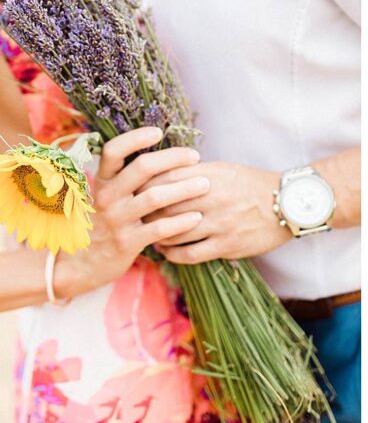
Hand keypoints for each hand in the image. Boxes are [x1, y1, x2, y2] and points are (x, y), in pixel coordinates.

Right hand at [60, 127, 208, 296]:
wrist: (83, 262)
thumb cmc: (104, 224)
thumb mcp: (105, 197)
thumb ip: (124, 178)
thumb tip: (157, 155)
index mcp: (102, 182)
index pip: (113, 150)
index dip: (135, 138)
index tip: (158, 132)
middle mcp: (107, 197)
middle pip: (141, 168)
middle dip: (172, 158)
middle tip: (195, 156)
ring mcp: (117, 219)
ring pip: (155, 197)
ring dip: (184, 189)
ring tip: (205, 184)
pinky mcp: (128, 242)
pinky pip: (159, 228)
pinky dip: (181, 222)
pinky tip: (197, 217)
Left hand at [139, 161, 289, 263]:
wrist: (289, 203)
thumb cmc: (250, 183)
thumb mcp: (221, 169)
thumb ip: (190, 172)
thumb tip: (155, 175)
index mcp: (207, 175)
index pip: (162, 179)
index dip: (142, 187)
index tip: (133, 192)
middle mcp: (211, 197)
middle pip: (162, 207)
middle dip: (143, 212)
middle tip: (134, 216)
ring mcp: (219, 223)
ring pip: (172, 232)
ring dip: (155, 235)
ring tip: (147, 234)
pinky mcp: (227, 245)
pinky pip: (189, 254)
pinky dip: (172, 254)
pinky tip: (166, 250)